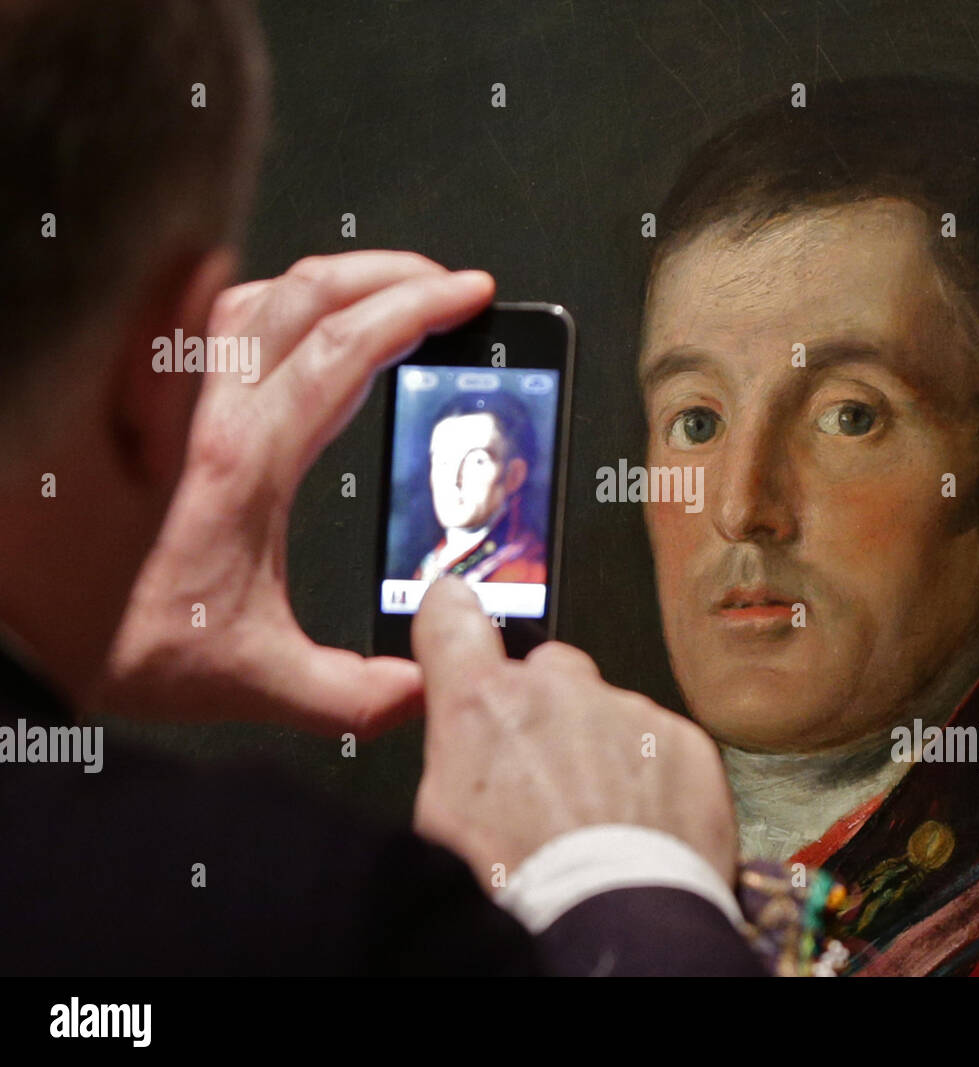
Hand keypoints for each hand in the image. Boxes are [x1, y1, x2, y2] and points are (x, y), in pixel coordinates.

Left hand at [96, 251, 494, 737]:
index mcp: (244, 464)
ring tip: (384, 292)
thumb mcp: (247, 678)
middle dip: (392, 274)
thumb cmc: (114, 639)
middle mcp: (204, 411)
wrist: (11, 623)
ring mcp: (167, 394)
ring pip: (258, 292)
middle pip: (309, 294)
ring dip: (333, 280)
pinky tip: (293, 318)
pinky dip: (269, 297)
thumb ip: (349, 692)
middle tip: (447, 285)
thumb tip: (422, 689)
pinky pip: (210, 315)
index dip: (418, 311)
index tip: (470, 299)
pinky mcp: (146, 399)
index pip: (346, 350)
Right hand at [411, 576, 738, 888]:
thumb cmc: (523, 881)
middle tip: (547, 776)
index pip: (453, 617)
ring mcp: (626, 709)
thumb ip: (456, 748)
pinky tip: (640, 820)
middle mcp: (556, 688)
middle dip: (545, 709)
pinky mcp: (683, 738)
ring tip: (598, 815)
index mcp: (482, 704)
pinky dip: (652, 772)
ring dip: (603, 747)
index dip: (452, 612)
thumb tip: (458, 734)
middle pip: (546, 671)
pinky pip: (660, 741)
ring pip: (608, 710)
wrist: (612, 918)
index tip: (456, 608)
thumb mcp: (443, 817)